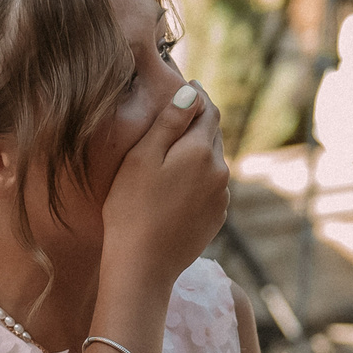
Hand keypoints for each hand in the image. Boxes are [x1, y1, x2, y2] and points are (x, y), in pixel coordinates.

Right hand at [100, 82, 228, 289]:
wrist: (142, 265)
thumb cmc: (131, 208)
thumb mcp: (142, 157)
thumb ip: (169, 123)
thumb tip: (191, 94)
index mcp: (201, 151)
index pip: (207, 110)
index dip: (196, 97)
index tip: (187, 87)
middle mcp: (220, 172)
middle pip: (212, 135)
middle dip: (198, 123)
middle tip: (180, 114)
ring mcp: (221, 198)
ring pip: (212, 163)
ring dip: (198, 153)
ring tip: (174, 153)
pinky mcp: (216, 218)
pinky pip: (211, 188)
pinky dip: (199, 179)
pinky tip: (177, 187)